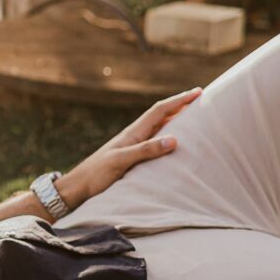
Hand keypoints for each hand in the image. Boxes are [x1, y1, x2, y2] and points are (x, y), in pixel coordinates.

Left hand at [58, 88, 200, 208]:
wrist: (79, 186)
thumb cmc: (97, 174)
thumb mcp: (121, 161)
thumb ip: (145, 150)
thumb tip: (175, 139)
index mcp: (133, 133)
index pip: (160, 111)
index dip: (179, 101)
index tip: (197, 92)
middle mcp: (135, 136)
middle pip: (162, 115)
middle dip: (181, 106)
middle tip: (201, 99)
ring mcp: (133, 145)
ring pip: (160, 128)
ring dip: (177, 120)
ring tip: (195, 117)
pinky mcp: (133, 157)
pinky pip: (156, 141)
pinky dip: (169, 136)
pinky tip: (175, 142)